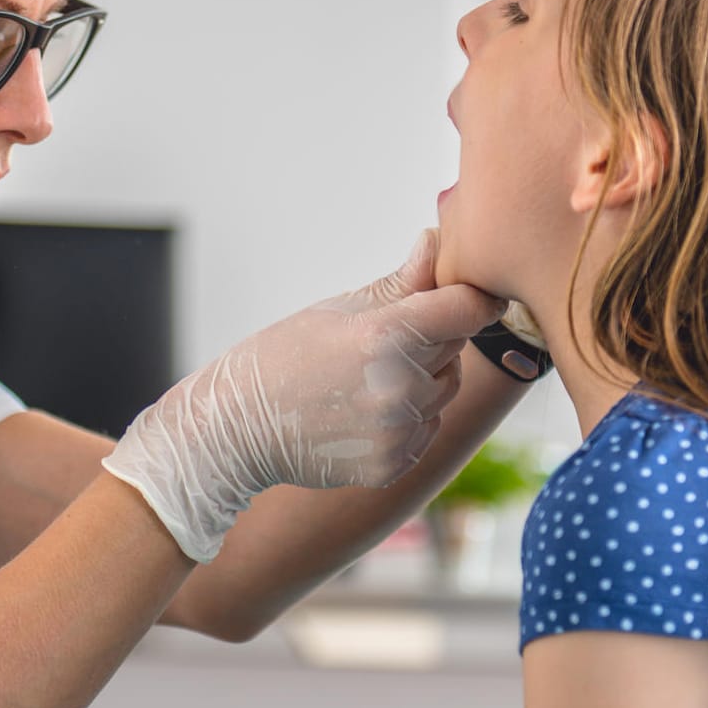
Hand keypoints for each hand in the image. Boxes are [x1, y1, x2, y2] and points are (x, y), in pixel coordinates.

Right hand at [103, 229, 502, 561]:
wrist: (236, 429)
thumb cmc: (282, 357)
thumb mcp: (337, 309)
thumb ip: (401, 282)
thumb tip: (437, 242)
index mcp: (385, 335)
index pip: (468, 308)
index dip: (471, 296)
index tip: (465, 294)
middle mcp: (400, 386)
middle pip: (455, 349)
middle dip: (431, 339)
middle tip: (377, 342)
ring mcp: (398, 431)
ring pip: (444, 391)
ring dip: (421, 380)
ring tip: (364, 379)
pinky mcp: (394, 464)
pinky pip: (425, 430)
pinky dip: (406, 419)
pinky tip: (360, 412)